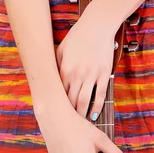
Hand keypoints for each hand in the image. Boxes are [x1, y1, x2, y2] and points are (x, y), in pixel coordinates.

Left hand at [55, 6, 116, 120]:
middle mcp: (76, 75)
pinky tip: (94, 115)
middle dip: (68, 115)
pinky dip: (97, 107)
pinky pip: (100, 95)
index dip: (57, 107)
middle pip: (70, 101)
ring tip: (81, 124)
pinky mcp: (103, 74)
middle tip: (66, 126)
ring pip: (84, 101)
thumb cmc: (78, 36)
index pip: (58, 94)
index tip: (55, 117)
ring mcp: (90, 76)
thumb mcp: (61, 49)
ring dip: (82, 115)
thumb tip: (51, 79)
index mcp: (64, 70)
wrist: (97, 26)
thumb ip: (56, 65)